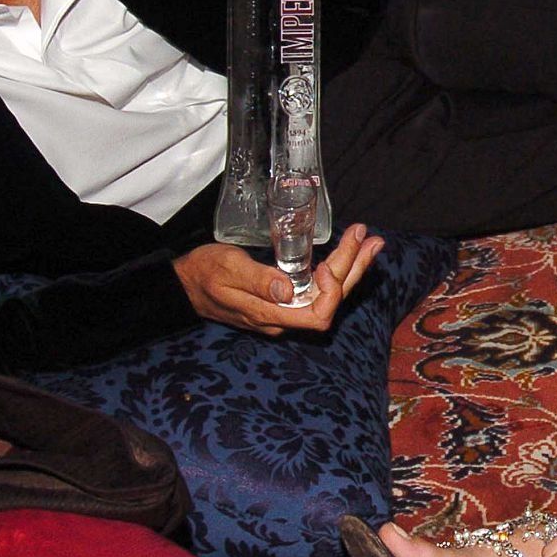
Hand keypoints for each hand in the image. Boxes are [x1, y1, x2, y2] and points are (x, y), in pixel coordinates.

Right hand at [171, 224, 382, 335]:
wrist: (185, 284)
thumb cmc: (204, 273)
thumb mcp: (227, 270)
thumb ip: (258, 281)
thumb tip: (289, 290)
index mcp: (270, 315)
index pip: (317, 315)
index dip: (330, 291)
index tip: (326, 262)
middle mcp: (283, 318)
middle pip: (330, 301)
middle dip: (354, 268)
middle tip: (371, 239)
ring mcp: (285, 310)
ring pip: (329, 294)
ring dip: (352, 267)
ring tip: (370, 242)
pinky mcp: (285, 299)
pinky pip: (318, 289)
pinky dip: (338, 270)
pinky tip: (349, 254)